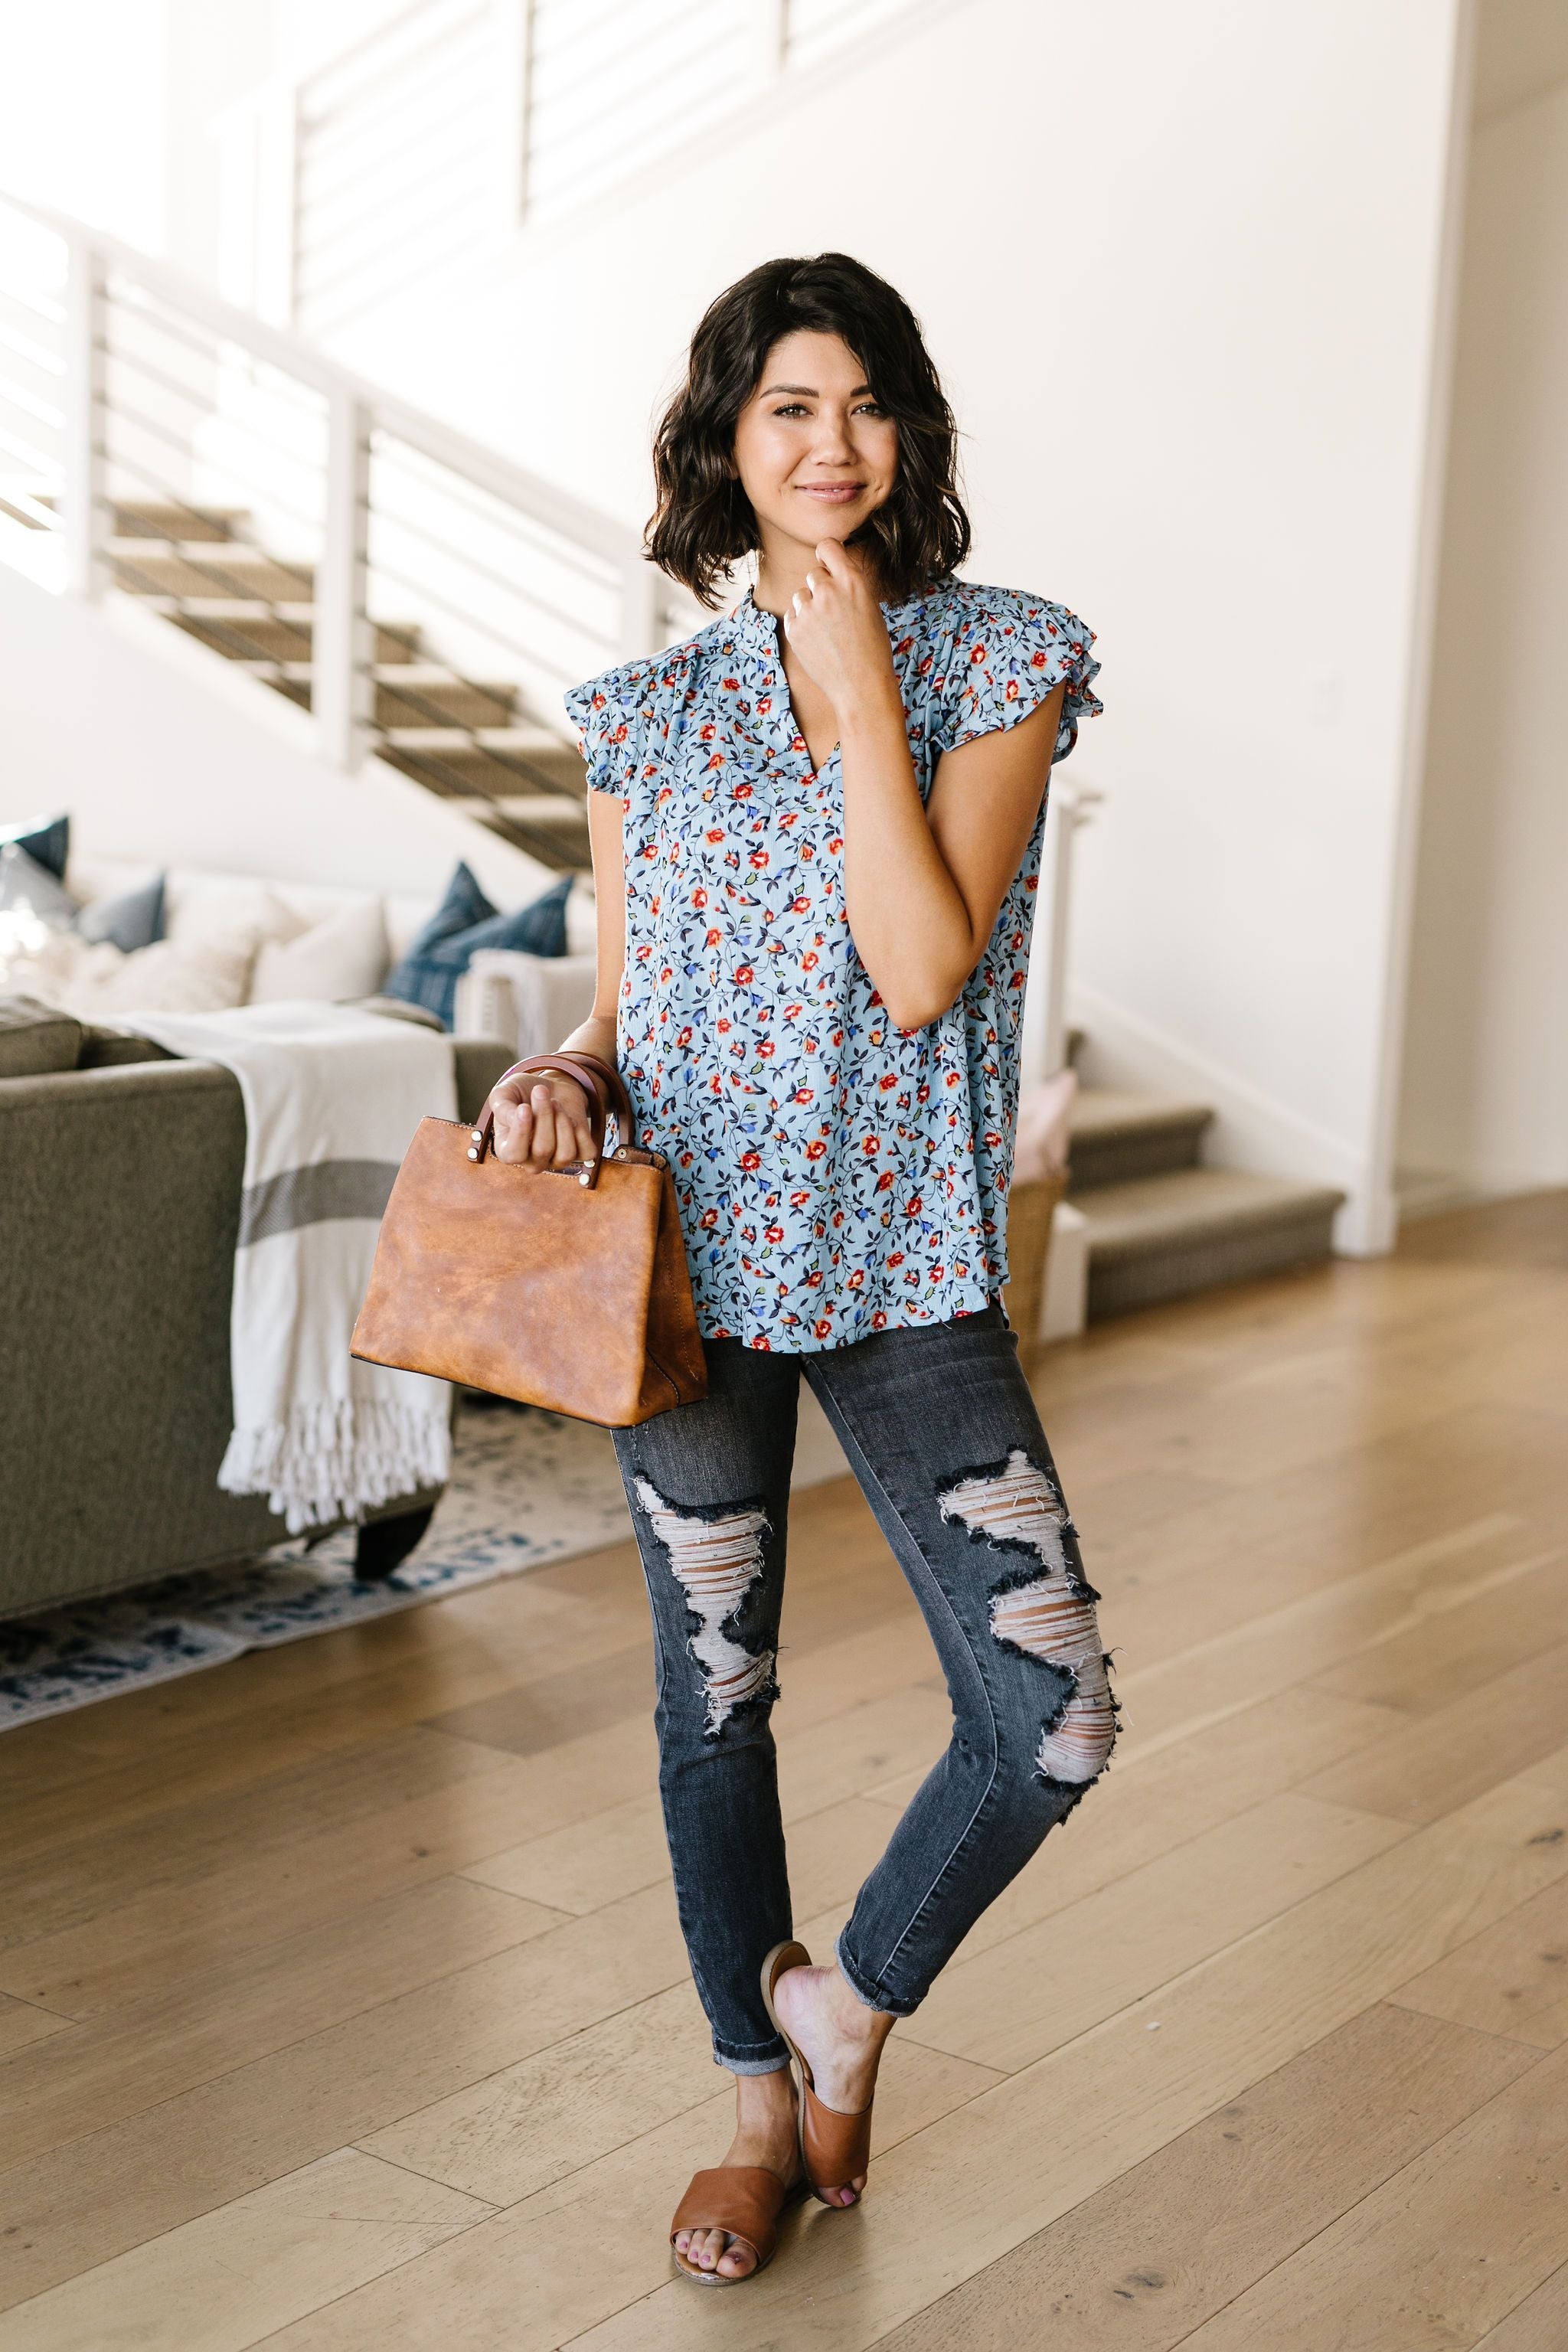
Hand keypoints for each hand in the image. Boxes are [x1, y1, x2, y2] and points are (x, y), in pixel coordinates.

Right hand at [483, 1072, 594, 1170]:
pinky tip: (570, 1117)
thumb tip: (515, 1117)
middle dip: (544, 1115)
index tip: (524, 1107)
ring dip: (562, 1122)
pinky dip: (581, 1130)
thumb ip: (502, 1106)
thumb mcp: (505, 1093)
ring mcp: (555, 1161)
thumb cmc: (522, 1094)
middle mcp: (531, 1161)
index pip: (514, 1154)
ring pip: (565, 1153)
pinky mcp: (578, 1154)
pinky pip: (586, 1152)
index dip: (521, 1132)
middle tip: (541, 1091)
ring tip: (554, 1102)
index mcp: (507, 1150)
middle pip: (543, 1150)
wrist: (550, 1089)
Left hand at [781, 540, 895, 715]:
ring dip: (810, 607)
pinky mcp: (794, 629)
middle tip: (835, 614)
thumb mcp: (870, 607)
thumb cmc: (872, 650)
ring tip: (828, 631)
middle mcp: (828, 591)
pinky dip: (801, 625)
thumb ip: (848, 586)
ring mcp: (809, 611)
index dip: (826, 556)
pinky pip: (792, 615)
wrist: (861, 687)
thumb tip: (828, 572)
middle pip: (813, 574)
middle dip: (820, 589)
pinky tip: (818, 642)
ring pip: (800, 595)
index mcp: (853, 581)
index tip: (828, 566)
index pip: (827, 546)